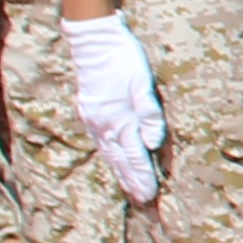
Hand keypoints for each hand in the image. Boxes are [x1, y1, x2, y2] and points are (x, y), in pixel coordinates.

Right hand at [63, 11, 166, 202]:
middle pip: (121, 160)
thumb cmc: (123, 59)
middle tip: (143, 201)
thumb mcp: (142, 82)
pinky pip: (101, 142)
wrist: (93, 42)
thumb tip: (153, 142)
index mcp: (119, 119)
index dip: (143, 176)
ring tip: (130, 188)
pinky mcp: (90, 113)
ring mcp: (94, 120)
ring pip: (109, 153)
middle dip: (132, 181)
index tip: (151, 195)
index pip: (134, 155)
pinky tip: (114, 161)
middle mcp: (104, 124)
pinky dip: (109, 156)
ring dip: (120, 172)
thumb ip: (149, 113)